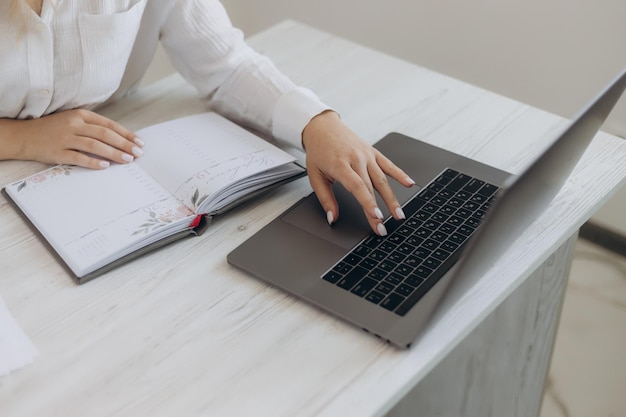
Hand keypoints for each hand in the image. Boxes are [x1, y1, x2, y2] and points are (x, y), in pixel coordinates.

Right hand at [10, 109, 142, 168]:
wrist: (24, 135)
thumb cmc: (53, 129)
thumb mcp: (73, 121)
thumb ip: (93, 127)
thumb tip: (119, 139)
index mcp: (81, 115)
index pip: (109, 125)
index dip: (126, 134)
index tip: (139, 143)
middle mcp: (74, 125)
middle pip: (105, 134)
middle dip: (124, 144)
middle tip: (138, 154)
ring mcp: (65, 138)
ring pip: (95, 145)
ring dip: (113, 153)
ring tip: (127, 160)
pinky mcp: (58, 152)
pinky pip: (78, 157)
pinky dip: (93, 162)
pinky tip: (105, 166)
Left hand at [302, 111, 414, 235]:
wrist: (322, 127)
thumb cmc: (318, 151)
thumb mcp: (315, 176)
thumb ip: (325, 199)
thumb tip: (332, 218)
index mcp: (340, 165)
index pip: (358, 187)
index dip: (368, 203)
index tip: (376, 217)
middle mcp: (356, 159)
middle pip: (371, 188)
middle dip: (379, 210)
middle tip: (383, 228)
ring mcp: (367, 155)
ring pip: (383, 179)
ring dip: (392, 198)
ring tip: (399, 214)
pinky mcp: (373, 152)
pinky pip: (389, 165)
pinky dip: (400, 174)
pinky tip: (409, 184)